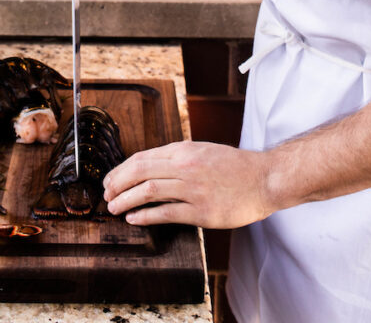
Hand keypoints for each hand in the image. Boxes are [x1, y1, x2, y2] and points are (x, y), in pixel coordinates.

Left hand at [102, 140, 272, 229]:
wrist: (264, 179)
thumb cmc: (234, 166)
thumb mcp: (202, 151)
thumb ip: (178, 157)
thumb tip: (150, 167)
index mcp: (184, 150)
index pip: (142, 158)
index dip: (121, 170)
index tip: (110, 179)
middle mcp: (185, 166)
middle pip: (140, 172)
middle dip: (117, 184)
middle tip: (106, 194)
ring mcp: (193, 189)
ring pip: (148, 191)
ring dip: (126, 200)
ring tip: (114, 207)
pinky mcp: (202, 212)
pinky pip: (166, 213)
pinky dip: (145, 216)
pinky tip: (134, 219)